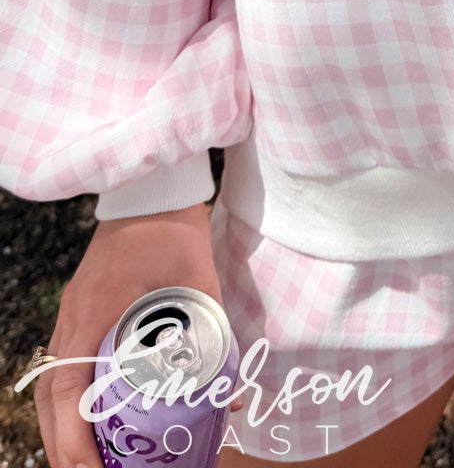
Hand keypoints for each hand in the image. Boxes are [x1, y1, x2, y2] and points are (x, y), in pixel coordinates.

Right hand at [30, 202, 243, 467]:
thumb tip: (229, 395)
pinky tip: (88, 419)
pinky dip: (68, 400)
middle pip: (49, 397)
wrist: (153, 188)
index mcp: (95, 313)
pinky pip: (63, 363)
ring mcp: (73, 313)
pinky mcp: (81, 308)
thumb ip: (213, 337)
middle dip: (63, 446)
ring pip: (51, 383)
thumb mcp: (199, 285)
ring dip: (62, 427)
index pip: (67, 389)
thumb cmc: (174, 231)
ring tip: (87, 462)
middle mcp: (74, 317)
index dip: (72, 438)